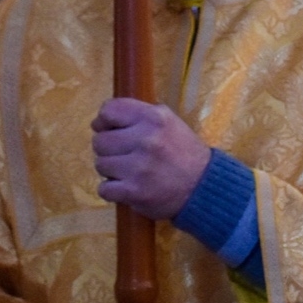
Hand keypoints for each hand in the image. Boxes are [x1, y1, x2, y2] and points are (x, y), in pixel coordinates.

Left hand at [91, 99, 212, 220]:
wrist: (202, 187)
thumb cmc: (183, 152)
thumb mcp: (169, 122)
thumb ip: (139, 115)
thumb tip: (101, 120)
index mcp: (153, 118)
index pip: (109, 111)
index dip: (104, 121)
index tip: (109, 129)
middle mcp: (145, 139)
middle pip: (99, 140)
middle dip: (108, 149)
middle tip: (124, 155)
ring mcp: (138, 167)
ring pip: (100, 164)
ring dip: (111, 170)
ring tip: (128, 171)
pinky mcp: (133, 191)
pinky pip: (103, 188)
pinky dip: (112, 190)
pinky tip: (126, 187)